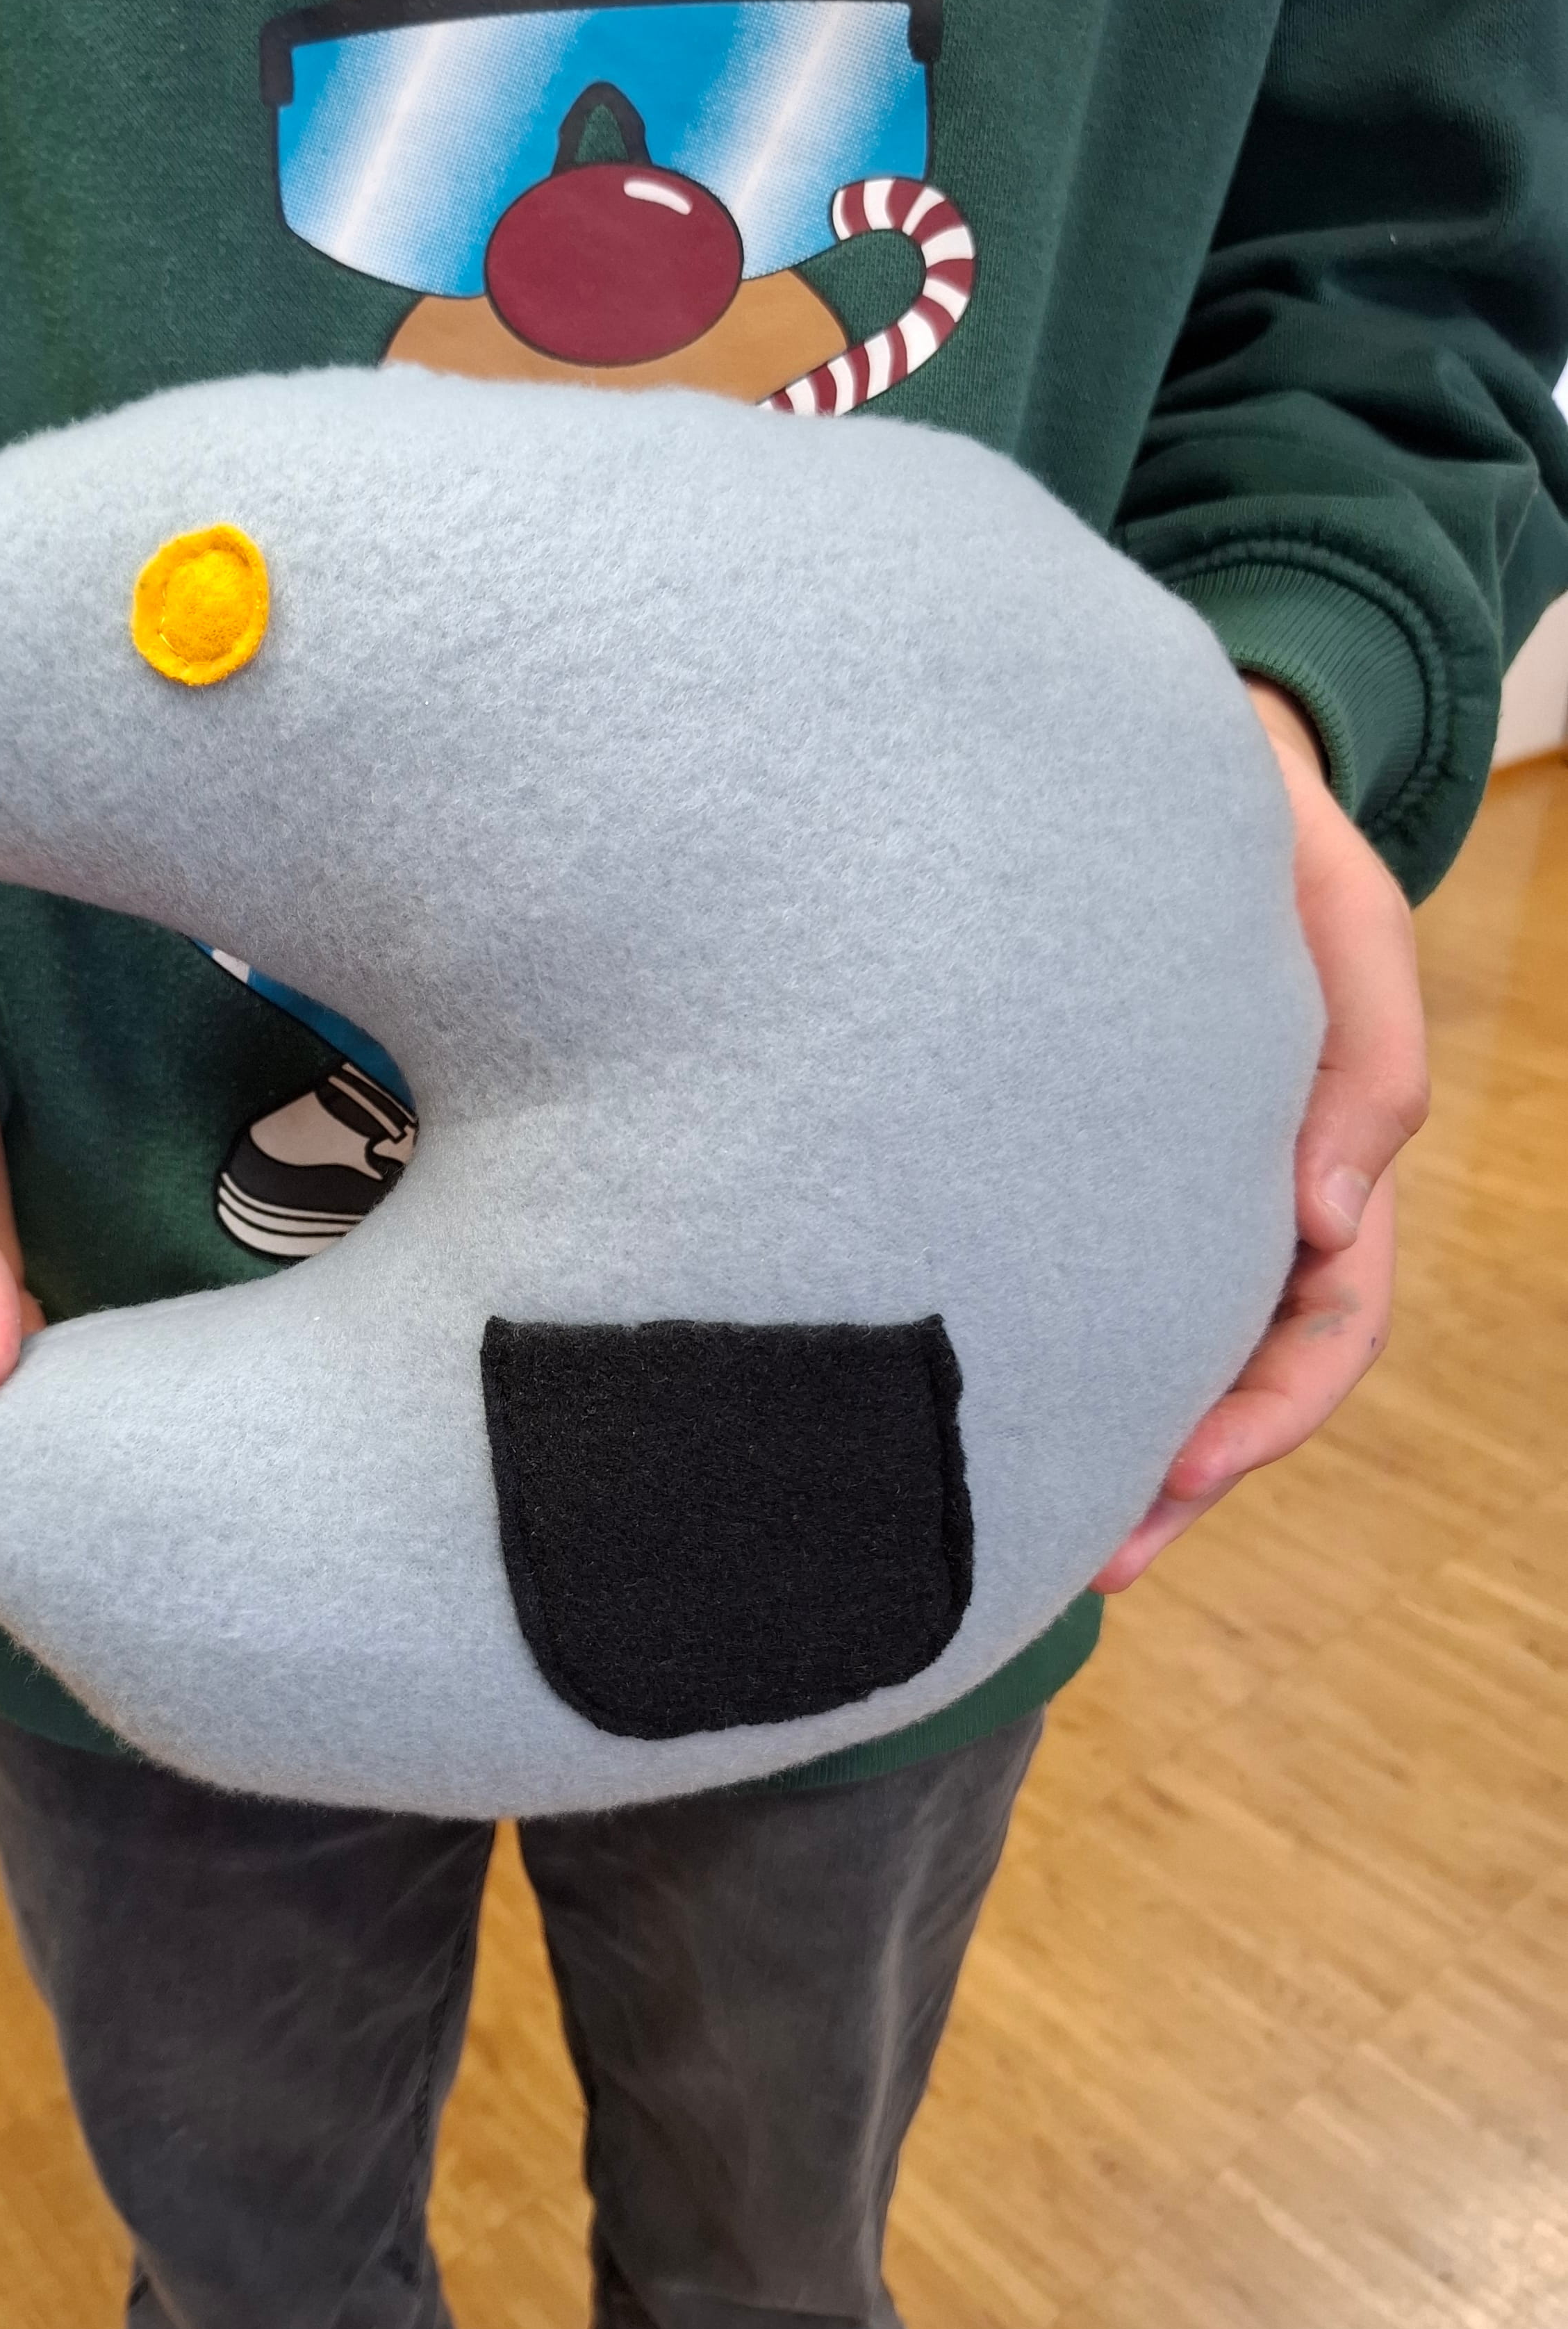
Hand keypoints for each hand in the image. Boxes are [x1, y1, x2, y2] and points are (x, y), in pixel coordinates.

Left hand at [1091, 681, 1427, 1592]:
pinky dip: (1033, 1346)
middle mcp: (1240, 1197)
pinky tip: (961, 1392)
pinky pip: (1064, 1274)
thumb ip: (1367, 1071)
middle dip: (1167, 1479)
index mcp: (1323, 1161)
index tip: (1181, 1473)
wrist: (1156, 765)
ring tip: (1013, 1533)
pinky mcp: (1069, 1161)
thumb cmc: (1272, 842)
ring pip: (1139, 1346)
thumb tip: (1326, 1228)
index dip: (1264, 1414)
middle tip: (1083, 1563)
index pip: (1325, 1326)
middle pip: (1225, 1375)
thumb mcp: (1352, 926)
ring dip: (1095, 1443)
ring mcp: (1156, 1187)